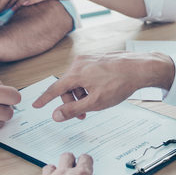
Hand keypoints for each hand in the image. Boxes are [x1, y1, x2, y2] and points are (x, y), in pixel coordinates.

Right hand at [32, 52, 175, 121]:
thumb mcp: (95, 102)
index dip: (45, 99)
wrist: (140, 68)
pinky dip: (88, 85)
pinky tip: (101, 91)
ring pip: (77, 81)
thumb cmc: (119, 84)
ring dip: (82, 94)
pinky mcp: (96, 58)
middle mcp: (79, 63)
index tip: (35, 105)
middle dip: (72, 102)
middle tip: (83, 115)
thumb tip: (55, 115)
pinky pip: (85, 74)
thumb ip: (73, 109)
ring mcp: (88, 58)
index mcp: (76, 73)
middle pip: (67, 86)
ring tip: (96, 102)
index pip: (54, 88)